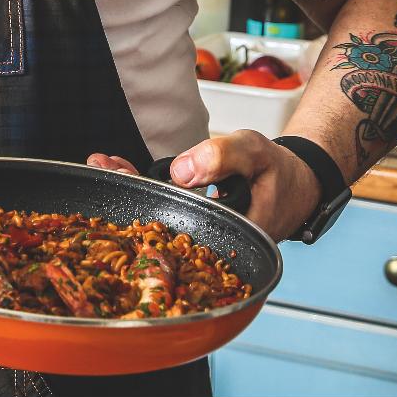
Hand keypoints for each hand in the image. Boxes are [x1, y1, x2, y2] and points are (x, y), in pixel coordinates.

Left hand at [88, 130, 322, 241]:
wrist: (297, 181)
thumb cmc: (278, 170)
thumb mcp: (255, 152)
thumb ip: (223, 157)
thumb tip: (182, 171)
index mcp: (231, 237)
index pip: (180, 221)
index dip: (145, 199)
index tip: (118, 175)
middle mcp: (214, 244)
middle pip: (162, 222)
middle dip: (127, 193)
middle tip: (99, 166)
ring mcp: (204, 233)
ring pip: (159, 213)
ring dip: (130, 188)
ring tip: (100, 165)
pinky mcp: (198, 219)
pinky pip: (166, 203)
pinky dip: (144, 185)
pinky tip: (120, 168)